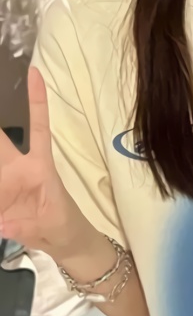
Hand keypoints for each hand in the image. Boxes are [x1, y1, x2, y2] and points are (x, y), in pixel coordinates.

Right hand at [0, 68, 92, 258]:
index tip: (35, 73)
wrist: (62, 242)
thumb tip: (2, 223)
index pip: (37, 128)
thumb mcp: (52, 224)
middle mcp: (14, 168)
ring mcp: (1, 181)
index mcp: (38, 166)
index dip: (36, 102)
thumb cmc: (64, 225)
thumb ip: (25, 225)